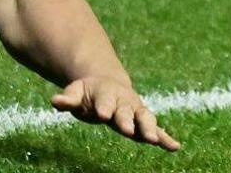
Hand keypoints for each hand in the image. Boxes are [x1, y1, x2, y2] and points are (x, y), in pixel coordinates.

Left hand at [51, 75, 180, 150]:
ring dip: (150, 128)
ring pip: (145, 118)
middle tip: (127, 130)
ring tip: (154, 140)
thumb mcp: (76, 92)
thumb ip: (68, 99)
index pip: (105, 102)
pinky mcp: (143, 121)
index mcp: (106, 94)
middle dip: (127, 120)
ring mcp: (136, 111)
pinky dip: (166, 137)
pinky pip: (157, 129)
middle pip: (126, 111)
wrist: (108, 84)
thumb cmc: (89, 93)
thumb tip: (54, 101)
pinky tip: (175, 147)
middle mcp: (124, 102)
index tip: (102, 114)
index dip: (103, 107)